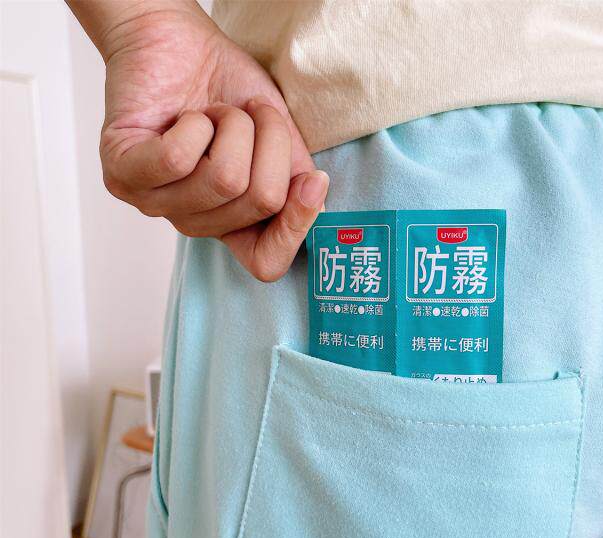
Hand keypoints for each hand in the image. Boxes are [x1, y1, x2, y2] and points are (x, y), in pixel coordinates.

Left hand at [71, 0, 327, 280]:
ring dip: (232, 126)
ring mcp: (156, 206)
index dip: (295, 228)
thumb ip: (296, 177)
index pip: (266, 264)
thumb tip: (315, 194)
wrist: (178, 42)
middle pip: (260, 202)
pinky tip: (185, 117)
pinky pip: (178, 159)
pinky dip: (196, 124)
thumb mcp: (279, 138)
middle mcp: (195, 225)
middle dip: (270, 140)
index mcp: (233, 224)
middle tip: (249, 117)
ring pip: (225, 179)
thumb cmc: (228, 92)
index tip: (311, 181)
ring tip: (214, 114)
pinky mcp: (122, 176)